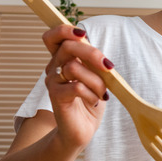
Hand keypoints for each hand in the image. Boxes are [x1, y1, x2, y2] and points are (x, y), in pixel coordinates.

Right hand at [42, 25, 111, 149]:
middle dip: (92, 54)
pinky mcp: (55, 97)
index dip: (65, 30)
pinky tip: (94, 101)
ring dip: (96, 80)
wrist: (81, 129)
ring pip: (74, 67)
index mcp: (63, 60)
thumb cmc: (90, 101)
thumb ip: (93, 62)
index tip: (83, 34)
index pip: (53, 36)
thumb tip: (99, 54)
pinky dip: (92, 94)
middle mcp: (54, 68)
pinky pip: (77, 87)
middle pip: (68, 46)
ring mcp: (53, 82)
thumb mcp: (96, 77)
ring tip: (101, 93)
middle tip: (108, 68)